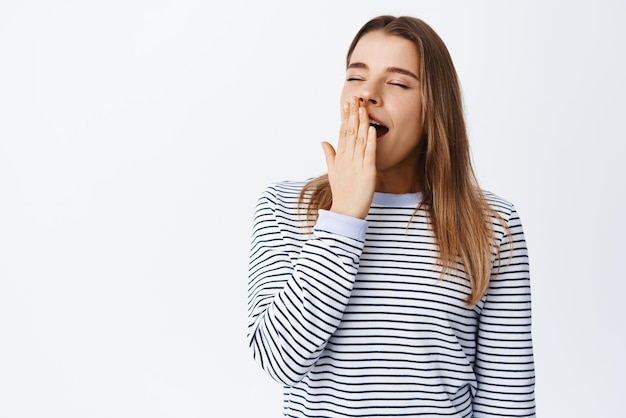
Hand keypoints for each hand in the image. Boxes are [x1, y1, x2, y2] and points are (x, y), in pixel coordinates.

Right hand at [321, 97, 376, 218]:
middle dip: (353, 114)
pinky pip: (369, 154)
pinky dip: (371, 141)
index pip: (342, 132)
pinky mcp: (367, 172)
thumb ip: (329, 155)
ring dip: (361, 123)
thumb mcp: (333, 171)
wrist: (346, 211)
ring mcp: (357, 164)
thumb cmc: (342, 193)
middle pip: (350, 132)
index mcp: (340, 157)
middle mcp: (347, 158)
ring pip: (359, 139)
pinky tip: (372, 129)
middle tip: (355, 98)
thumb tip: (323, 141)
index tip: (348, 103)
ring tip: (363, 108)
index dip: (346, 117)